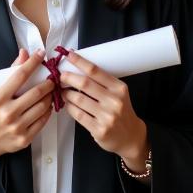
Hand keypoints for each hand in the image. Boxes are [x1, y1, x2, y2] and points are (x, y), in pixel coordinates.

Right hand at [0, 49, 53, 173]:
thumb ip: (12, 71)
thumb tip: (24, 53)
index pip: (20, 75)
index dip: (32, 63)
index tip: (40, 54)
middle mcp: (7, 113)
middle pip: (36, 92)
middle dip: (48, 83)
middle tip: (52, 79)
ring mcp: (17, 127)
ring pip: (42, 107)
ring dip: (50, 96)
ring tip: (50, 92)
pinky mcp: (24, 139)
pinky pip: (43, 121)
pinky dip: (48, 111)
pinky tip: (47, 105)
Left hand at [60, 51, 147, 171]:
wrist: (131, 137)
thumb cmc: (121, 111)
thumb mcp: (118, 93)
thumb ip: (102, 83)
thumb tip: (78, 69)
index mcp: (119, 88)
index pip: (95, 71)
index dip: (79, 62)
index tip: (69, 55)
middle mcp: (114, 101)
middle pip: (84, 83)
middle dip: (68, 77)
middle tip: (60, 76)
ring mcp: (107, 116)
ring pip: (78, 99)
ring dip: (66, 93)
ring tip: (63, 91)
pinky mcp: (99, 130)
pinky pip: (78, 114)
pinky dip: (69, 107)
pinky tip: (67, 104)